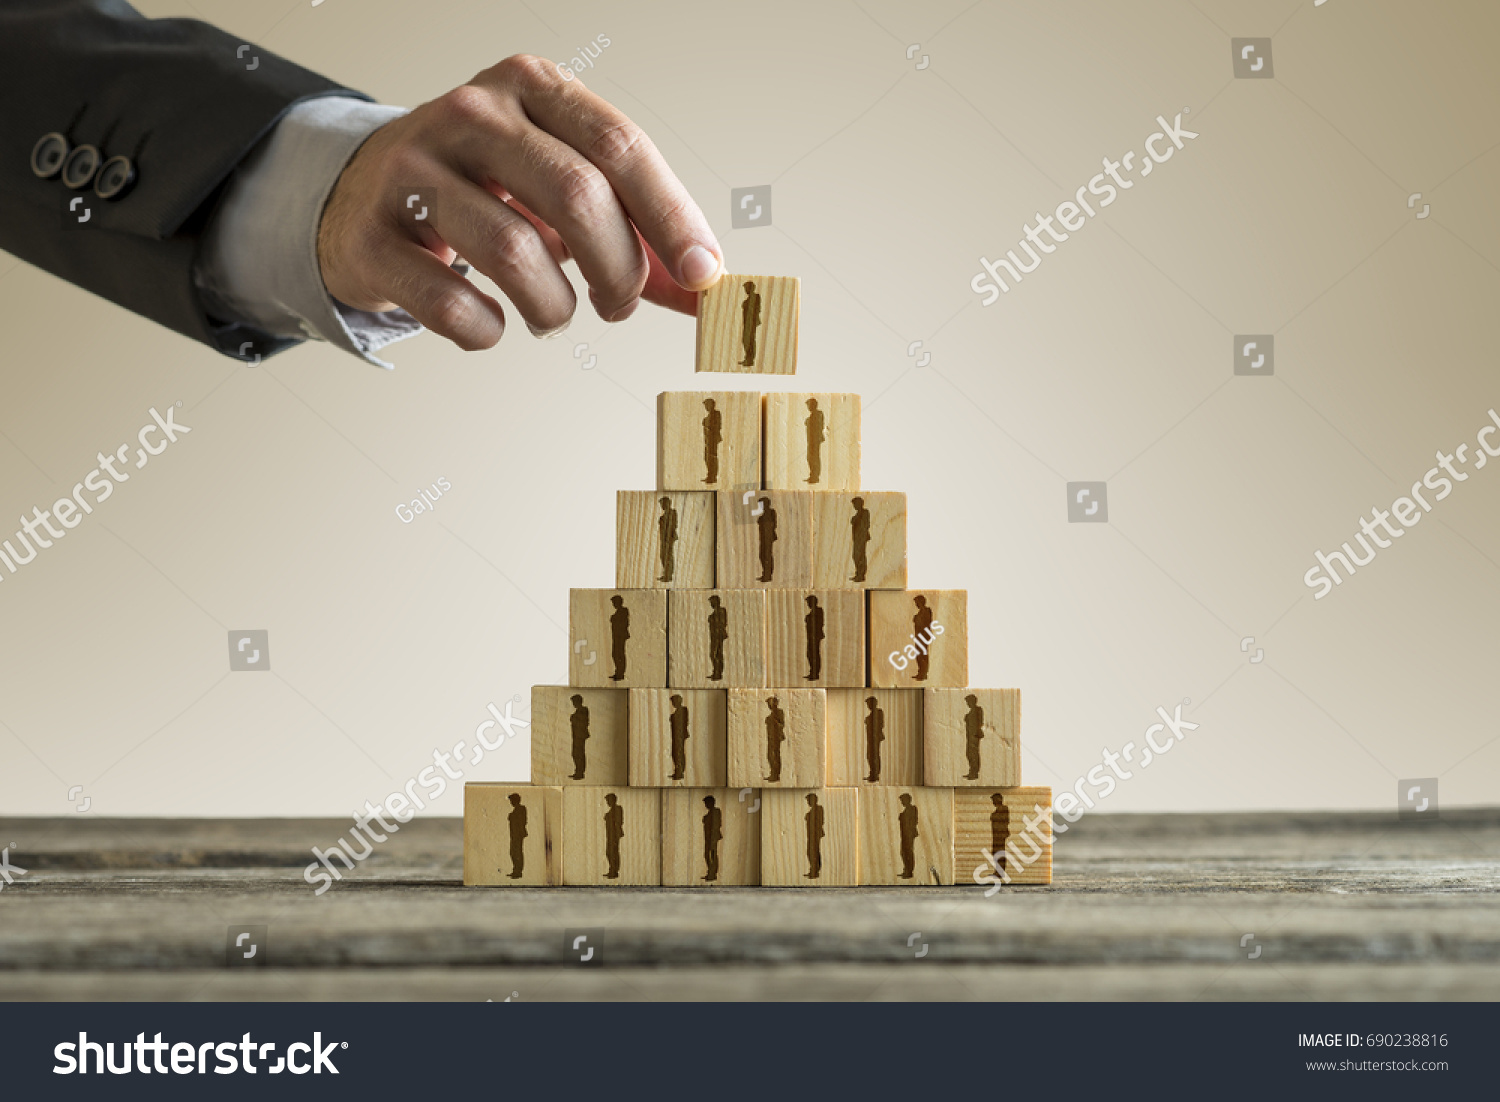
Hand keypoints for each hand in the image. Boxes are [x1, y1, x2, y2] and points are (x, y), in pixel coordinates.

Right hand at [317, 55, 722, 350]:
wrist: (364, 193)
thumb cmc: (485, 188)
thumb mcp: (562, 187)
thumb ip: (636, 233)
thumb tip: (707, 289)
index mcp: (532, 88)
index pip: (620, 146)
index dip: (671, 216)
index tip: (703, 272)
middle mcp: (472, 114)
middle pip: (576, 194)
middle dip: (617, 269)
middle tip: (618, 304)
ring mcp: (413, 170)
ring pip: (513, 251)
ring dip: (554, 306)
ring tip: (554, 313)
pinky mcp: (372, 236)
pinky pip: (449, 302)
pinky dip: (486, 330)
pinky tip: (493, 323)